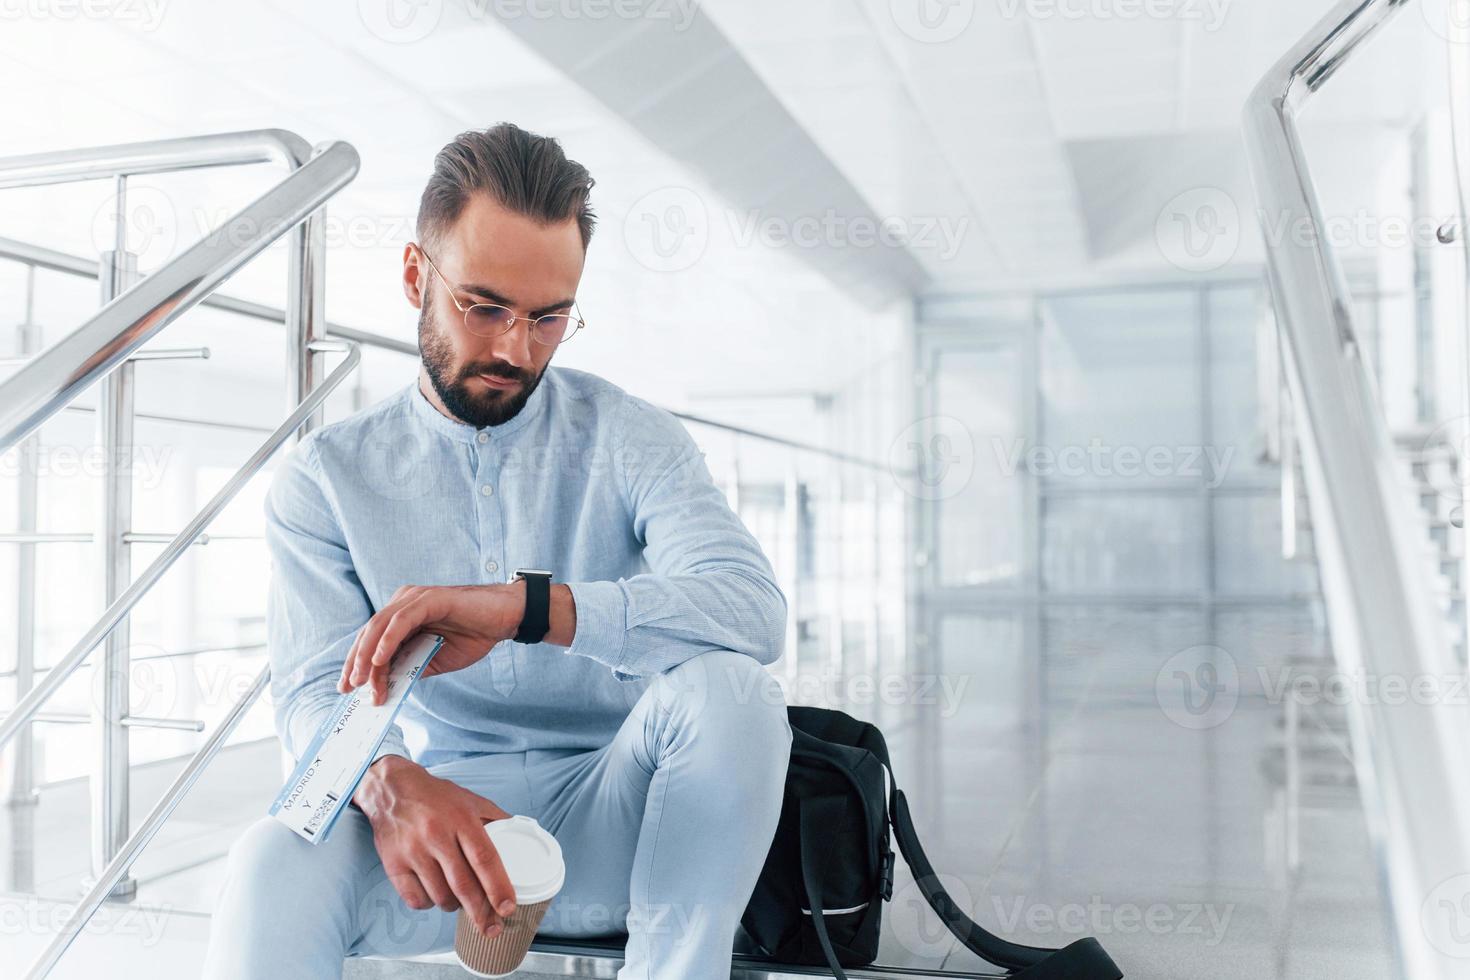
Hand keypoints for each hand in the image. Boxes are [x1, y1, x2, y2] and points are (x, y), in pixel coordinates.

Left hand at [338, 582, 525, 704]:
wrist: (505, 619)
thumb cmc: (473, 635)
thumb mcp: (436, 660)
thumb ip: (412, 667)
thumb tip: (388, 685)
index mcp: (402, 615)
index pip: (371, 640)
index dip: (356, 664)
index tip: (348, 688)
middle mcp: (403, 602)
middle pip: (369, 633)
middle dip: (356, 662)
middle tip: (349, 688)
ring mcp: (415, 599)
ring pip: (380, 627)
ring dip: (367, 655)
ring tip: (362, 679)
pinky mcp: (429, 599)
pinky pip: (402, 621)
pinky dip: (388, 640)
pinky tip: (379, 659)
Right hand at [354, 756, 516, 934]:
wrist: (392, 789)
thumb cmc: (437, 797)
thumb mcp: (471, 800)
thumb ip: (496, 818)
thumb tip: (522, 834)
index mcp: (461, 819)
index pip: (484, 859)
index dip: (498, 887)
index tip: (508, 908)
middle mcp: (437, 835)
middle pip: (463, 885)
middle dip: (481, 912)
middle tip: (492, 928)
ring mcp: (413, 851)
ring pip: (440, 896)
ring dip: (455, 906)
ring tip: (461, 901)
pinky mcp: (393, 864)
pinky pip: (415, 899)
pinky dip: (429, 904)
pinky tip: (435, 895)